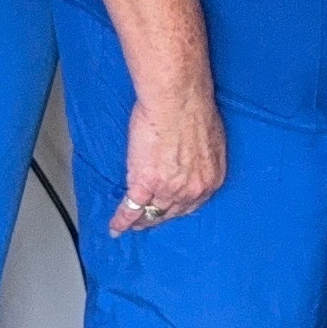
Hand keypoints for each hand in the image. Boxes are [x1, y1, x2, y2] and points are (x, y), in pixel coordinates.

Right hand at [109, 78, 228, 231]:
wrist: (178, 100)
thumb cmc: (194, 109)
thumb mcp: (209, 140)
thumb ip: (200, 158)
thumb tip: (192, 160)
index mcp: (210, 178)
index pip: (194, 203)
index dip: (179, 208)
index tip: (171, 209)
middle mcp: (192, 190)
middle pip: (173, 212)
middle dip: (160, 217)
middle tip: (149, 221)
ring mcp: (169, 189)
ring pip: (152, 213)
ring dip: (141, 221)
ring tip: (132, 225)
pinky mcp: (145, 183)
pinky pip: (131, 208)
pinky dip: (121, 220)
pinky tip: (116, 227)